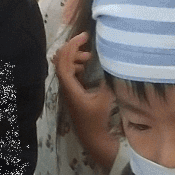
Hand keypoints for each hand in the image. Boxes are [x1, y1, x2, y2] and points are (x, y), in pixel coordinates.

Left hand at [54, 36, 118, 171]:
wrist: (92, 137)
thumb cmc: (98, 119)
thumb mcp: (105, 99)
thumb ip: (107, 80)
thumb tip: (112, 64)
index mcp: (70, 88)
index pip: (64, 62)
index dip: (71, 47)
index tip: (83, 37)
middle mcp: (65, 87)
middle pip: (61, 61)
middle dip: (72, 48)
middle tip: (86, 40)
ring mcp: (68, 90)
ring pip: (65, 67)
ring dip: (75, 57)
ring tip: (89, 55)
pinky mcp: (72, 93)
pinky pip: (70, 73)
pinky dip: (76, 65)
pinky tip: (86, 66)